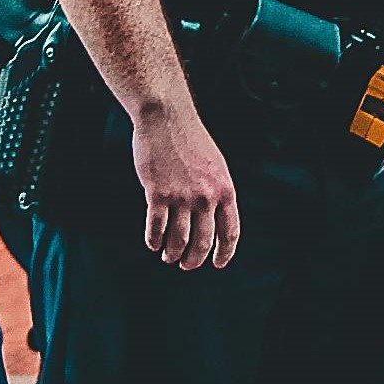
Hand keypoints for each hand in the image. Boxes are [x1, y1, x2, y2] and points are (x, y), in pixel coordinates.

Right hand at [130, 101, 240, 269]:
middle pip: (202, 242)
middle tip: (185, 265)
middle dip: (193, 260)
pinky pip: (155, 228)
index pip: (230, 232)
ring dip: (172, 254)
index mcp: (225, 190)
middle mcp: (206, 197)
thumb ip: (217, 193)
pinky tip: (153, 243)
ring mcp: (181, 196)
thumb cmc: (190, 141)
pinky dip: (153, 241)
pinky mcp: (156, 194)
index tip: (217, 264)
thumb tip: (213, 222)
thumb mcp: (216, 166)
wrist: (166, 118)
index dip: (224, 253)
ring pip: (178, 240)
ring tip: (168, 256)